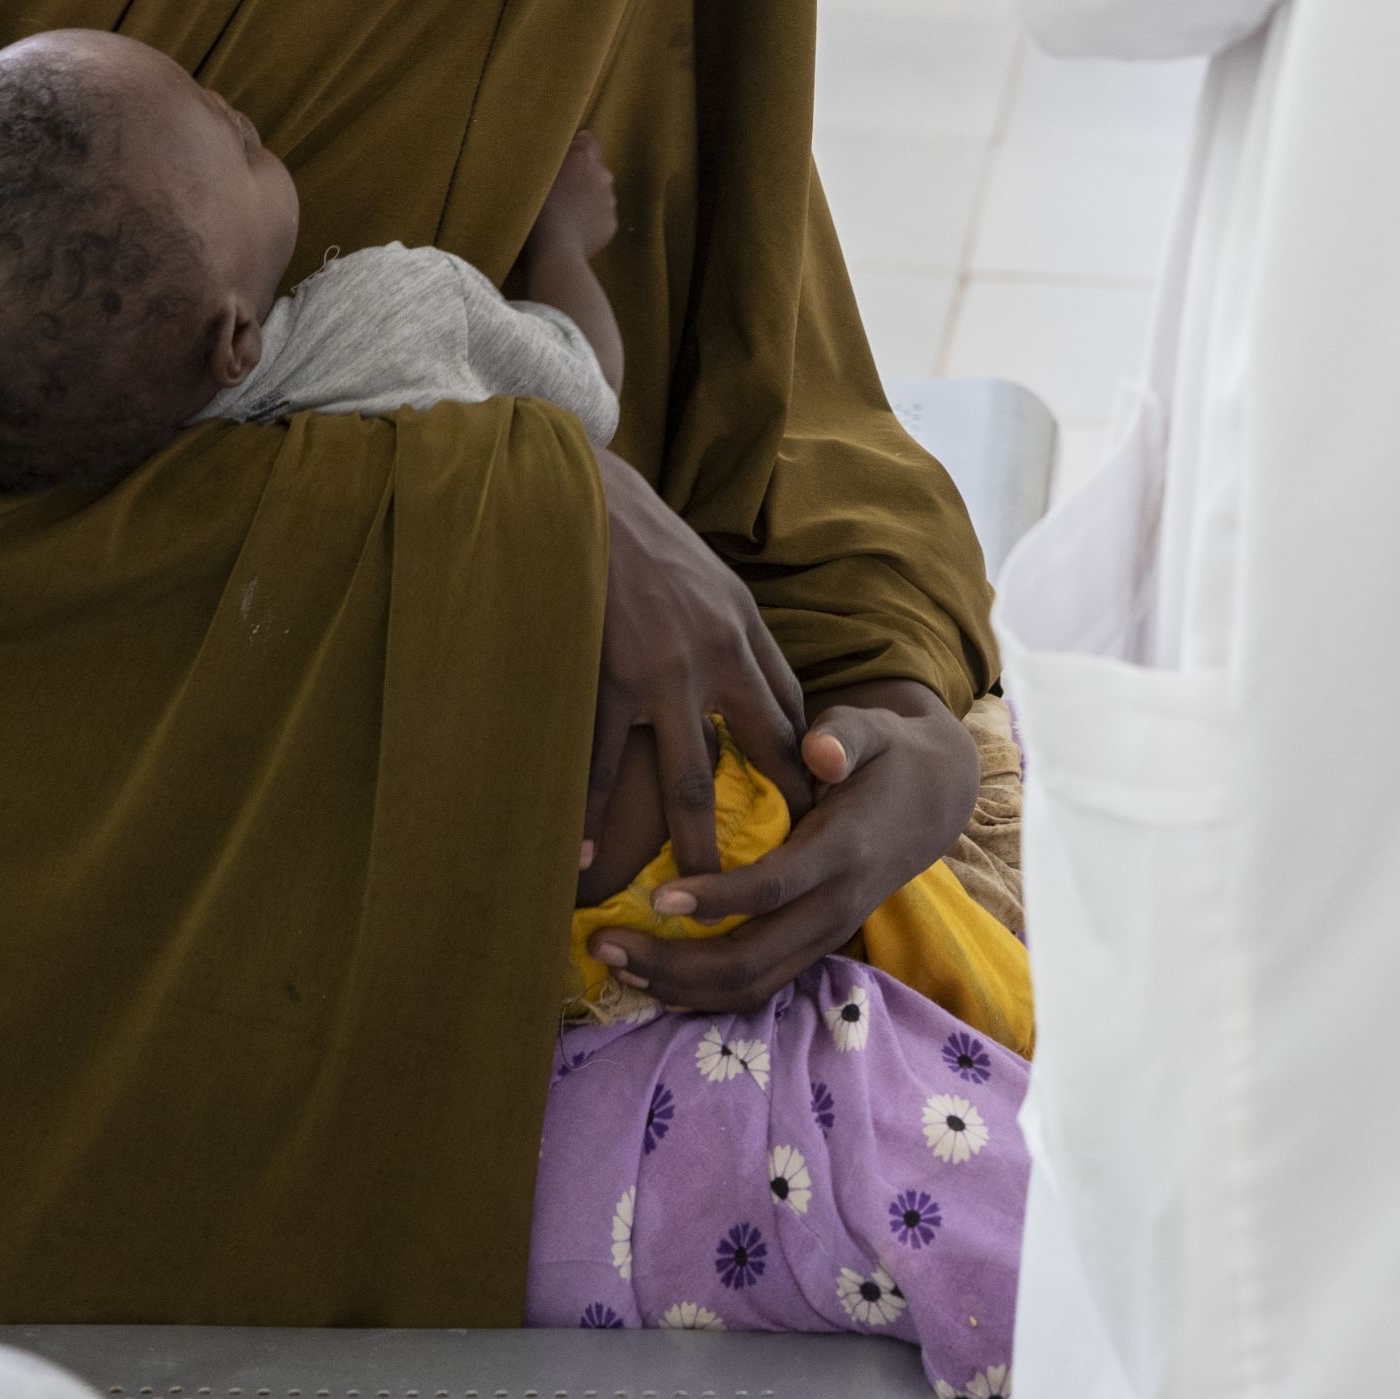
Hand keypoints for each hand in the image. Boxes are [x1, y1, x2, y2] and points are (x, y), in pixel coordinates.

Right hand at [531, 130, 616, 271]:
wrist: (553, 249)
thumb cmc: (535, 208)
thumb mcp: (532, 176)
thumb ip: (548, 160)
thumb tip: (556, 154)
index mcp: (582, 158)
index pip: (588, 141)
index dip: (577, 147)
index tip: (564, 159)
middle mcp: (602, 175)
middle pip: (594, 170)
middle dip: (581, 177)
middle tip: (559, 193)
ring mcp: (610, 201)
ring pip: (599, 195)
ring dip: (586, 201)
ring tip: (564, 217)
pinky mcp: (611, 225)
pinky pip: (600, 218)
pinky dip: (590, 222)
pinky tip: (573, 232)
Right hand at [589, 450, 806, 880]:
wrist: (587, 500)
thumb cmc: (644, 536)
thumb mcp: (710, 577)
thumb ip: (731, 630)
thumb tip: (746, 682)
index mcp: (743, 629)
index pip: (787, 709)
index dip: (801, 760)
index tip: (812, 806)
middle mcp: (716, 657)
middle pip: (757, 752)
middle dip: (773, 813)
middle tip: (781, 874)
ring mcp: (662, 674)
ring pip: (686, 778)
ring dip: (691, 843)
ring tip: (693, 898)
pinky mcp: (608, 679)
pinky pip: (605, 762)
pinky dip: (596, 811)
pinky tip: (589, 853)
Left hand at [589, 681, 978, 1011]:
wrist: (932, 800)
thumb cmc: (886, 757)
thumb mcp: (875, 731)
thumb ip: (846, 735)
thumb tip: (820, 749)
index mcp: (843, 852)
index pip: (774, 889)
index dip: (715, 899)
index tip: (657, 898)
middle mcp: (835, 907)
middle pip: (751, 960)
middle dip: (674, 962)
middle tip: (605, 945)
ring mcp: (825, 935)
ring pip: (750, 986)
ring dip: (679, 986)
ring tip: (615, 965)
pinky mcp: (813, 946)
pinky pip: (757, 987)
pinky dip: (704, 994)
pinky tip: (654, 983)